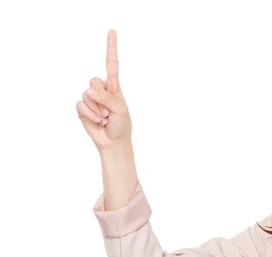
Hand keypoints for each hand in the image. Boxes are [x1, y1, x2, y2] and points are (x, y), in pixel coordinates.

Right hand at [76, 29, 132, 150]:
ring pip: (87, 95)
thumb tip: (92, 90)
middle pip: (94, 81)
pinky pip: (80, 105)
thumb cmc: (122, 125)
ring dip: (98, 109)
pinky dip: (90, 114)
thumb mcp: (121, 110)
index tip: (112, 31)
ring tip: (106, 118)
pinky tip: (98, 121)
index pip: (111, 64)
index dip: (111, 48)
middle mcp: (101, 89)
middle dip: (102, 97)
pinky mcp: (82, 108)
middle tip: (110, 112)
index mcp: (114, 87)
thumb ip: (108, 98)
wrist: (113, 142)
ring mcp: (91, 98)